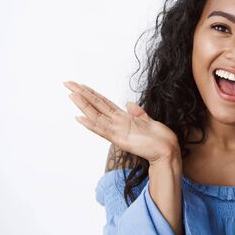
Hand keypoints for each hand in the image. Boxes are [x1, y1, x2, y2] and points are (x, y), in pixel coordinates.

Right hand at [64, 81, 179, 163]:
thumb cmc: (160, 138)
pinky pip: (103, 131)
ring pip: (96, 116)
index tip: (80, 85)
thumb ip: (137, 112)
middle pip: (96, 106)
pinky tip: (80, 118)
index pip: (104, 103)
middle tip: (67, 84)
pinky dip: (91, 125)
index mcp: (124, 119)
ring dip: (83, 106)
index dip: (92, 94)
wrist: (168, 151)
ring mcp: (118, 132)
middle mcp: (117, 124)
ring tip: (71, 95)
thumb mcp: (148, 120)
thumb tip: (129, 103)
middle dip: (82, 95)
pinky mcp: (121, 140)